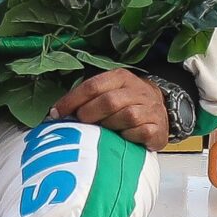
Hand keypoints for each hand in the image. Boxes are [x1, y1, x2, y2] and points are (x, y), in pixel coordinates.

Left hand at [52, 70, 172, 149]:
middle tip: (82, 123)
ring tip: (104, 130)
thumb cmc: (126, 103)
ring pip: (126, 116)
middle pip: (109, 101)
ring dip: (110, 126)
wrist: (160, 109)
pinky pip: (140, 132)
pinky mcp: (158, 128)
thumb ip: (87, 98)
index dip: (72, 100)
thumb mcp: (109, 91)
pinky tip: (123, 138)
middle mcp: (137, 90)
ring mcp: (150, 109)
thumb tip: (56, 113)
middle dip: (90, 114)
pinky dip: (128, 137)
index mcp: (121, 78)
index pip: (93, 86)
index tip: (56, 113)